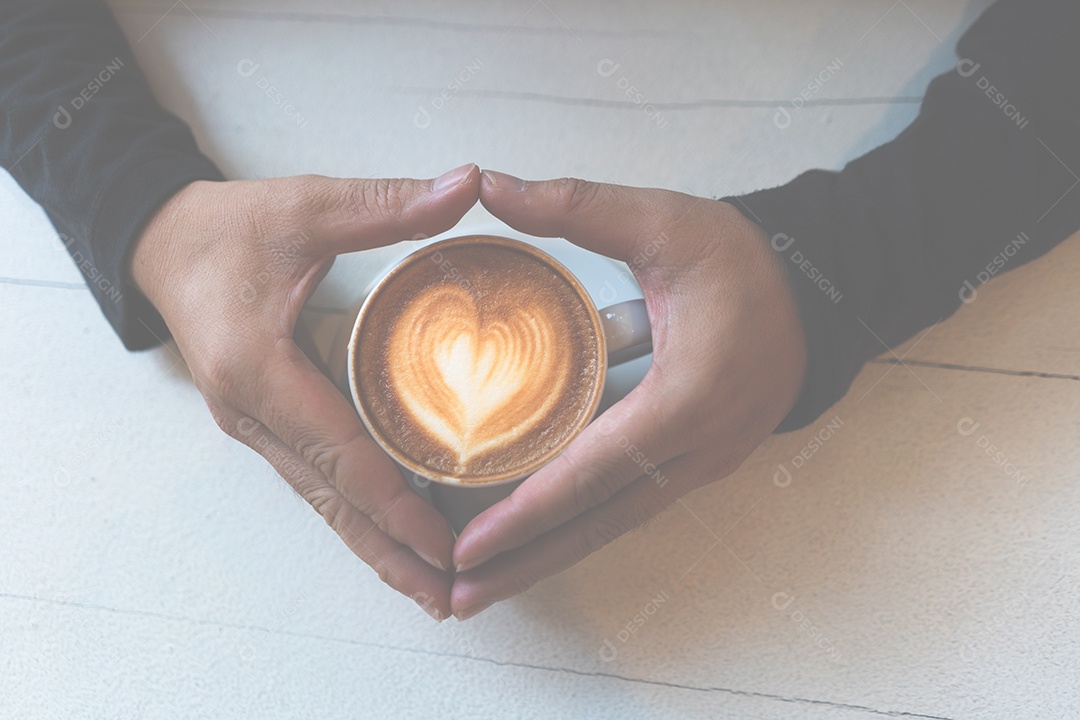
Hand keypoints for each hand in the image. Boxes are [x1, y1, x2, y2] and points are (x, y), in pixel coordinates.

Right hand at [130, 164, 480, 620]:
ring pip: (322, 502)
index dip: (396, 501)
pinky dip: (355, 515)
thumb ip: (386, 204)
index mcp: (258, 369)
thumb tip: (468, 186)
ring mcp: (253, 426)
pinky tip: (390, 539)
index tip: (445, 542)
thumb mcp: (306, 207)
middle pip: (333, 500)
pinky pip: (314, 482)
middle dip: (391, 551)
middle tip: (451, 597)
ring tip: (431, 589)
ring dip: (374, 546)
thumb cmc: (229, 229)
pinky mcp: (262, 424)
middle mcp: (251, 413)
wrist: (161, 243)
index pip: (341, 451)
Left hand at [450, 171, 807, 619]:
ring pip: (616, 526)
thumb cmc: (743, 259)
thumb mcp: (661, 221)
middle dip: (527, 562)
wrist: (821, 288)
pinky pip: (633, 508)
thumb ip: (572, 205)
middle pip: (601, 522)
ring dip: (550, 558)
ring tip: (484, 587)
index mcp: (689, 394)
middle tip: (459, 597)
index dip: (529, 510)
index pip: (595, 467)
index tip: (470, 544)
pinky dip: (582, 532)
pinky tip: (538, 545)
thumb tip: (487, 183)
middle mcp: (699, 447)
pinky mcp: (701, 463)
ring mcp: (706, 464)